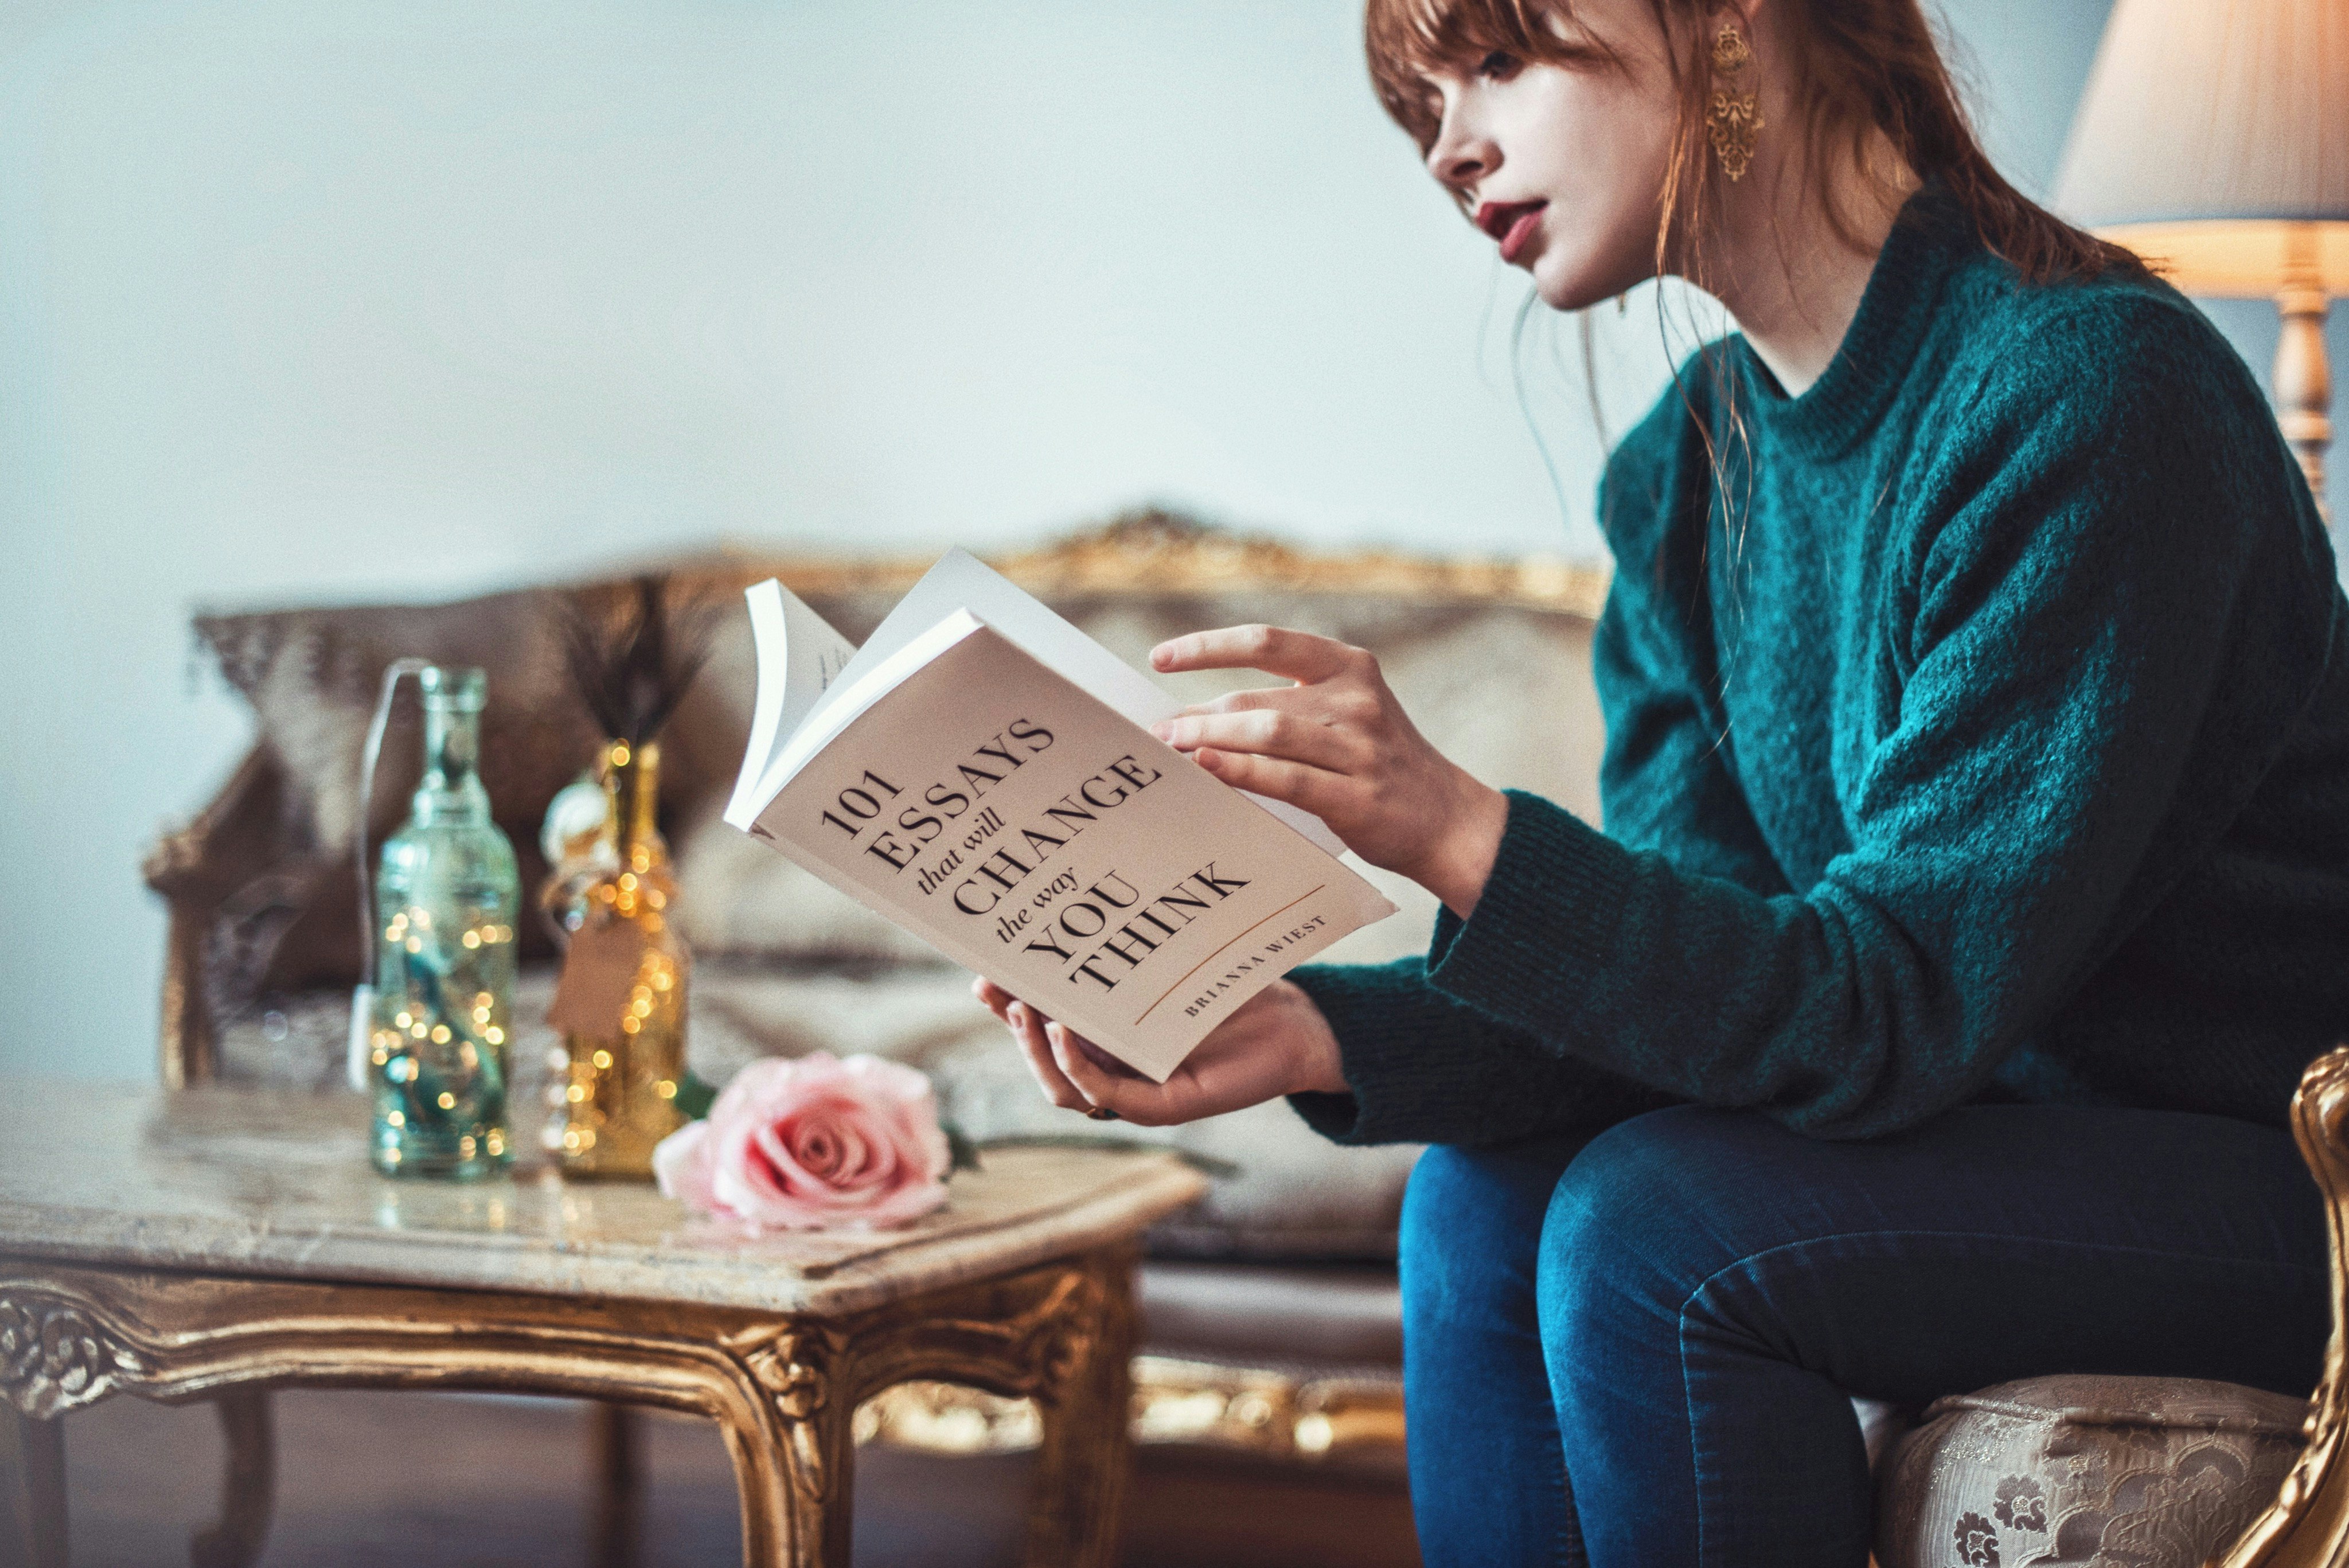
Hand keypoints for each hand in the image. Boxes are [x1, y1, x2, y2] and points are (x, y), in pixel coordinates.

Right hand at [971, 977, 1346, 1126]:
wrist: (1295, 1019)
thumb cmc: (1231, 986)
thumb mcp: (1168, 958)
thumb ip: (1123, 944)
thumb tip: (1075, 890)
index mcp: (1105, 1034)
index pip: (1040, 1024)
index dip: (1006, 1003)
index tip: (981, 969)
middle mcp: (1113, 1066)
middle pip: (1040, 1056)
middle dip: (1009, 1022)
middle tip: (991, 986)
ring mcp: (1135, 1090)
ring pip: (1063, 1088)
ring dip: (1035, 1050)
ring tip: (1023, 1010)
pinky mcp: (1164, 1106)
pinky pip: (1107, 1097)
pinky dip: (1078, 1069)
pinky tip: (1063, 1033)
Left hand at [1148, 624, 1508, 916]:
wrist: (1446, 818)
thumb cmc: (1376, 764)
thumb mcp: (1345, 714)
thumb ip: (1286, 704)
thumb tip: (1195, 715)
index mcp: (1349, 666)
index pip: (1267, 641)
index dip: (1208, 646)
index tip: (1160, 658)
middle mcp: (1356, 699)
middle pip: (1257, 695)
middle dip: (1199, 714)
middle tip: (1156, 730)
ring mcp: (1359, 747)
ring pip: (1267, 732)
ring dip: (1209, 739)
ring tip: (1169, 748)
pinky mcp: (1355, 796)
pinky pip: (1284, 778)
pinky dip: (1238, 771)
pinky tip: (1206, 768)